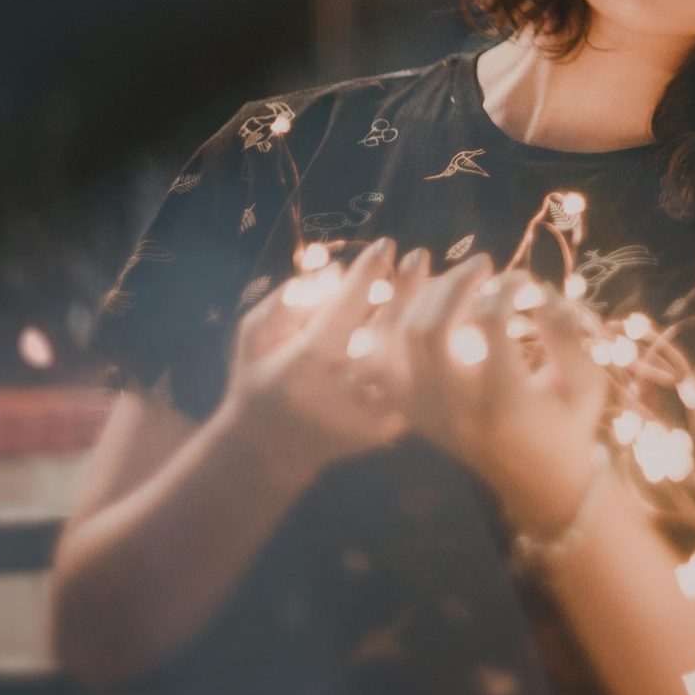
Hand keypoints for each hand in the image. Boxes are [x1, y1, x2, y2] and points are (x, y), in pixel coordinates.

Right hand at [221, 237, 413, 482]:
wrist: (269, 450)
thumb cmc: (259, 379)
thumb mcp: (254, 335)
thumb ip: (289, 300)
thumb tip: (336, 271)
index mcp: (302, 365)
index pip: (342, 311)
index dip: (366, 275)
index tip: (385, 244)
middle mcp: (337, 393)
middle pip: (384, 333)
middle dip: (406, 289)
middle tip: (419, 257)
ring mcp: (365, 416)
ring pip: (406, 359)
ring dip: (424, 320)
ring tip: (437, 286)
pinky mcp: (384, 430)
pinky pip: (416, 384)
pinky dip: (429, 354)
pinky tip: (440, 324)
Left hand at [390, 260, 607, 527]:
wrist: (536, 481)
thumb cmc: (567, 425)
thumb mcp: (584, 382)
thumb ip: (565, 333)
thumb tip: (535, 289)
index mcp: (504, 400)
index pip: (489, 323)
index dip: (505, 288)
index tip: (524, 280)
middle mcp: (456, 407)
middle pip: (430, 328)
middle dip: (455, 283)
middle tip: (482, 263)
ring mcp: (425, 411)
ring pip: (398, 339)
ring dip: (419, 295)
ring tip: (449, 275)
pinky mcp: (410, 411)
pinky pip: (382, 357)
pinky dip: (394, 322)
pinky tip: (418, 299)